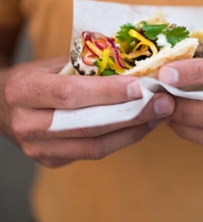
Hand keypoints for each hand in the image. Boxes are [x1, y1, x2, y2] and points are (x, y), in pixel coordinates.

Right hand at [0, 57, 174, 166]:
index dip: (107, 92)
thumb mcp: (52, 66)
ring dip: (131, 131)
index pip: (71, 94)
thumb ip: (86, 69)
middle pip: (88, 124)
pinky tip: (138, 127)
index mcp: (24, 91)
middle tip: (163, 103)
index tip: (140, 86)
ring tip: (157, 116)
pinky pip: (92, 152)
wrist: (4, 107)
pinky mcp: (51, 160)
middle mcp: (27, 124)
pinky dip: (120, 140)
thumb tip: (131, 70)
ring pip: (94, 145)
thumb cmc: (34, 78)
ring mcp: (39, 149)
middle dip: (131, 115)